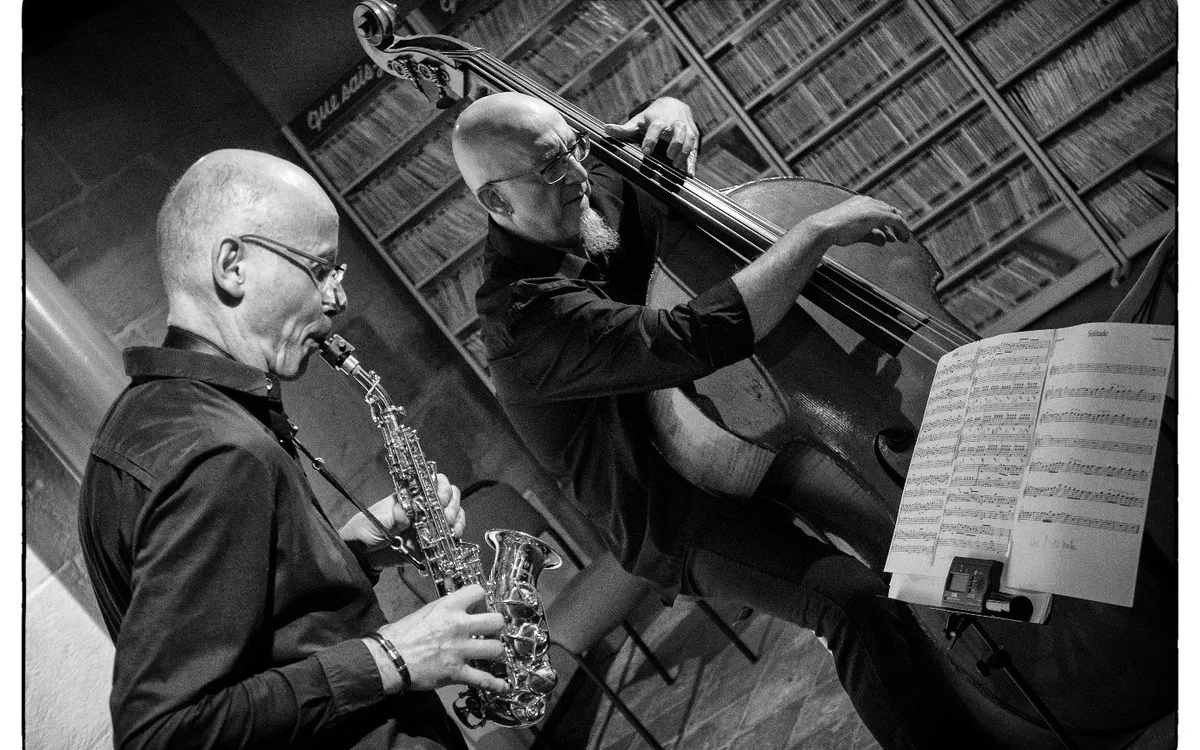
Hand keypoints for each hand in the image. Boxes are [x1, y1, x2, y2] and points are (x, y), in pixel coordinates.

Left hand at [340, 473, 465, 569]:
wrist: (361, 556)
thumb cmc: (364, 531)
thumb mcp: (376, 522)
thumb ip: (394, 517)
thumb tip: (409, 510)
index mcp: (410, 497)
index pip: (433, 483)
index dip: (442, 487)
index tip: (440, 498)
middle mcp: (423, 508)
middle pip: (449, 497)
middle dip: (451, 504)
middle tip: (445, 516)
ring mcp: (429, 524)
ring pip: (454, 514)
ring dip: (456, 519)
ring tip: (450, 528)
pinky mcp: (432, 542)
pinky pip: (450, 536)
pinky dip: (456, 534)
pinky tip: (453, 536)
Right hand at [379, 584, 508, 693]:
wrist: (387, 659)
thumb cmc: (398, 635)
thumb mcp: (423, 611)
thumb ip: (442, 608)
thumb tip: (451, 603)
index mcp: (448, 607)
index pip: (479, 591)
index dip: (482, 599)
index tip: (480, 607)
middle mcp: (459, 626)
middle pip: (496, 621)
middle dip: (497, 627)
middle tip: (491, 632)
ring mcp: (460, 650)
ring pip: (496, 649)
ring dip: (496, 652)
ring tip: (493, 654)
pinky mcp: (457, 672)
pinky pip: (484, 680)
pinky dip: (496, 685)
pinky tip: (504, 687)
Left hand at [603, 96, 698, 175]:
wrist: (675, 105)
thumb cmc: (653, 116)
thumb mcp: (639, 120)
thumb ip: (625, 128)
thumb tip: (606, 129)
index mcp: (659, 120)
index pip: (656, 127)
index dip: (651, 139)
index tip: (646, 152)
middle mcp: (675, 123)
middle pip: (679, 131)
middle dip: (676, 143)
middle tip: (668, 157)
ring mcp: (686, 129)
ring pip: (690, 139)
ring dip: (685, 153)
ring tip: (677, 167)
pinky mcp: (694, 137)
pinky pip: (696, 149)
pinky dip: (693, 161)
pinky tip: (689, 174)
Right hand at [803, 195, 911, 248]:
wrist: (823, 228)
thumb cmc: (831, 232)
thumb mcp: (854, 233)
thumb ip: (870, 235)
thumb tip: (883, 241)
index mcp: (858, 202)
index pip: (878, 208)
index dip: (887, 219)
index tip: (891, 231)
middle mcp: (867, 202)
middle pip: (888, 210)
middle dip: (895, 223)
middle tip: (900, 234)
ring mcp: (872, 207)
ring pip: (894, 215)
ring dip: (900, 227)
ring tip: (905, 238)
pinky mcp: (877, 215)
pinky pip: (896, 221)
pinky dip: (903, 229)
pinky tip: (905, 238)